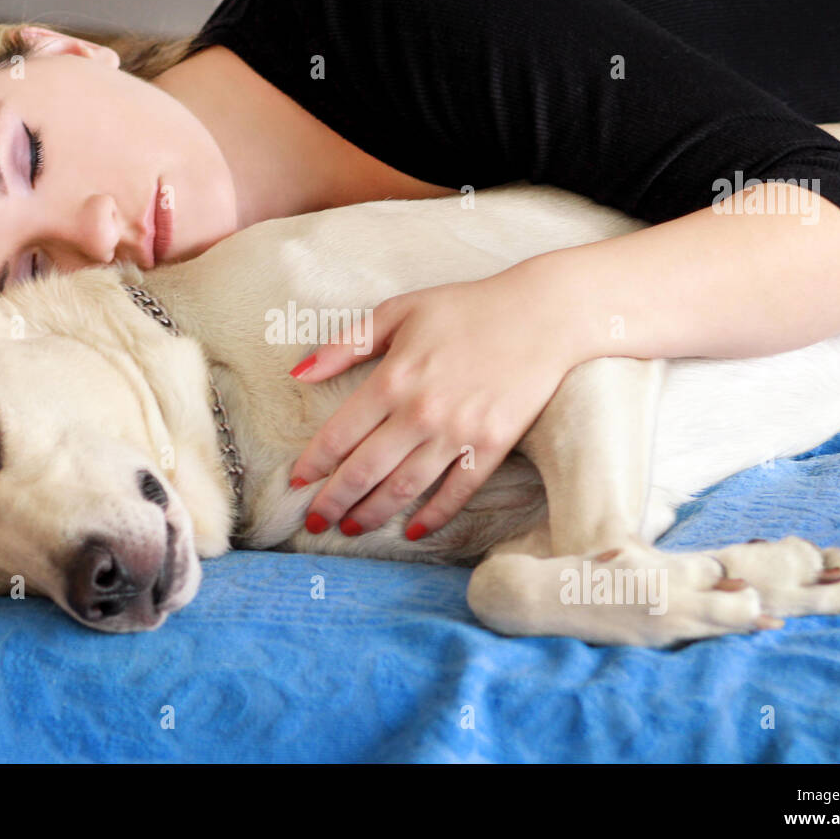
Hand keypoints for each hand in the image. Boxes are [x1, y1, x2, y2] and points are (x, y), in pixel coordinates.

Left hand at [287, 262, 583, 539]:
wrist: (541, 314)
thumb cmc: (465, 308)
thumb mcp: (399, 311)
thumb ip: (346, 344)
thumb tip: (300, 372)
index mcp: (393, 379)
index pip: (340, 434)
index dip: (314, 463)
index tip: (297, 482)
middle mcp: (421, 413)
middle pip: (365, 471)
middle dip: (334, 501)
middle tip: (315, 522)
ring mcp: (459, 433)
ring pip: (404, 488)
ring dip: (373, 513)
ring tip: (351, 527)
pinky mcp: (493, 446)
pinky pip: (457, 491)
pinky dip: (434, 515)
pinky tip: (414, 530)